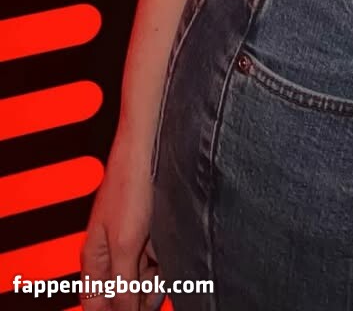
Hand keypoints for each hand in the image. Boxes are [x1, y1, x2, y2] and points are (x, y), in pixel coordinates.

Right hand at [80, 129, 161, 310]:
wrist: (150, 146)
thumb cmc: (131, 183)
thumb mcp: (126, 245)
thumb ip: (123, 285)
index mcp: (93, 257)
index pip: (94, 304)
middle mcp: (111, 251)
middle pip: (124, 294)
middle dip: (139, 294)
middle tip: (152, 278)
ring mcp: (132, 241)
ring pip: (145, 278)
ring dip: (156, 275)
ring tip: (161, 250)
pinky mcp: (152, 232)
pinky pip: (160, 259)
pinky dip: (167, 257)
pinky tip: (170, 244)